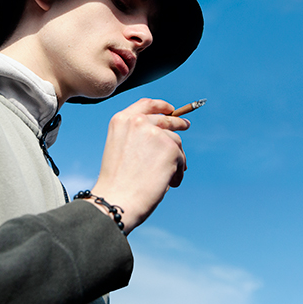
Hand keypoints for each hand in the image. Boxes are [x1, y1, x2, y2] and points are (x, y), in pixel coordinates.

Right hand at [89, 98, 188, 234]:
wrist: (117, 199)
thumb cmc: (117, 182)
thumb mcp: (120, 148)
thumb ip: (137, 136)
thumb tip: (164, 136)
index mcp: (121, 120)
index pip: (145, 104)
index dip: (160, 106)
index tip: (170, 109)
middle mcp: (138, 122)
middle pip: (166, 119)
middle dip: (178, 123)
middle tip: (186, 125)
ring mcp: (155, 134)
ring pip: (176, 141)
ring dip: (175, 159)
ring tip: (168, 177)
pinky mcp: (170, 148)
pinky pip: (181, 159)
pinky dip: (178, 172)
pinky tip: (169, 183)